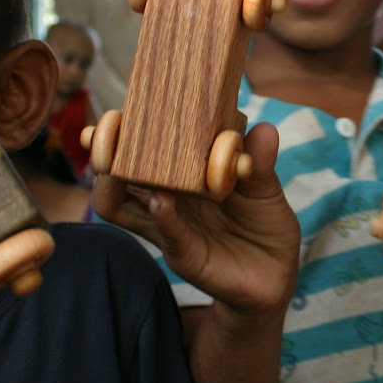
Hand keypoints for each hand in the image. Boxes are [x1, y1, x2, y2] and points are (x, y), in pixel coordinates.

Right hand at [92, 121, 297, 317]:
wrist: (275, 275)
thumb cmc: (263, 224)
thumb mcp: (264, 188)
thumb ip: (259, 163)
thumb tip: (263, 130)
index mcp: (181, 177)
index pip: (140, 151)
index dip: (123, 132)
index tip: (122, 108)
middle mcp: (165, 200)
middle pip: (114, 176)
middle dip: (106, 152)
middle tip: (112, 128)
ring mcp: (169, 228)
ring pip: (120, 206)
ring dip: (119, 182)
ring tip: (123, 164)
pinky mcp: (184, 255)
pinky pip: (166, 233)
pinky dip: (162, 216)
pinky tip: (162, 201)